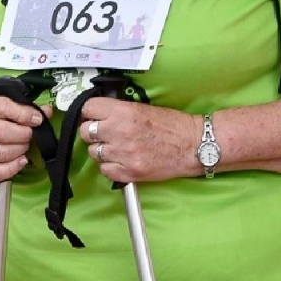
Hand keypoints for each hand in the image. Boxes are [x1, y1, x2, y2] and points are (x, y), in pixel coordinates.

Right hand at [0, 94, 49, 184]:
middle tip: (30, 135)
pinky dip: (12, 169)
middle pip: (4, 133)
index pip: (3, 108)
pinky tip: (21, 161)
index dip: (24, 114)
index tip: (37, 119)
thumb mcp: (4, 107)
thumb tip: (46, 111)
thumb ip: (25, 109)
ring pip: (2, 153)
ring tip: (24, 146)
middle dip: (25, 135)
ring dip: (20, 150)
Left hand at [78, 98, 200, 184]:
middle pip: (85, 132)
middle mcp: (119, 132)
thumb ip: (117, 111)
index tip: (93, 116)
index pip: (87, 108)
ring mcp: (123, 154)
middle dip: (93, 132)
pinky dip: (110, 167)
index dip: (89, 112)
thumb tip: (96, 112)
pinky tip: (122, 161)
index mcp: (123, 112)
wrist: (195, 146)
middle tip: (106, 134)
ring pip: (93, 152)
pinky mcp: (129, 172)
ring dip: (102, 150)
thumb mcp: (141, 108)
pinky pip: (104, 170)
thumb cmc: (172, 126)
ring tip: (118, 148)